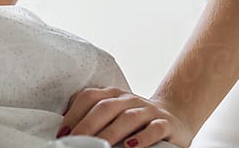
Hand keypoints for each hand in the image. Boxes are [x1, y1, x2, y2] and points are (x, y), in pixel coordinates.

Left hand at [60, 87, 195, 147]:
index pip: (89, 97)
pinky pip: (155, 128)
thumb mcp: (114, 114)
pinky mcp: (166, 124)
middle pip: (106, 107)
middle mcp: (129, 100)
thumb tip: (66, 131)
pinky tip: (131, 146)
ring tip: (101, 146)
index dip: (74, 114)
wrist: (175, 116)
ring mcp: (148, 110)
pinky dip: (143, 137)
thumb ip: (94, 117)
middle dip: (88, 126)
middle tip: (76, 142)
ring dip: (112, 133)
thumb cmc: (136, 121)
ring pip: (128, 118)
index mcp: (113, 95)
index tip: (62, 134)